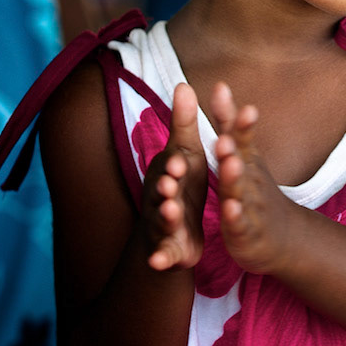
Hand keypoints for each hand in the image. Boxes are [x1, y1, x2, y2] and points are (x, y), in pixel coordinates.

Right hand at [143, 82, 208, 270]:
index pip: (170, 166)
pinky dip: (160, 258)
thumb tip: (184, 83)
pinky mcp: (168, 249)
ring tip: (169, 214)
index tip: (181, 159)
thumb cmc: (180, 182)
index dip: (174, 164)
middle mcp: (160, 197)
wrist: (173, 226)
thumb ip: (184, 123)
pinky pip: (163, 254)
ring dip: (164, 218)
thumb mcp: (185, 153)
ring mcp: (162, 224)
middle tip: (170, 186)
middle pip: (162, 192)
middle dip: (166, 189)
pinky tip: (160, 262)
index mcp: (168, 173)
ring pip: (162, 221)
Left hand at [210, 81, 297, 275]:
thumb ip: (228, 122)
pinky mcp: (245, 232)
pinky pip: (240, 224)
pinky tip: (231, 209)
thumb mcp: (243, 154)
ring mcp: (250, 205)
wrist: (282, 234)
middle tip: (223, 136)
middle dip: (232, 148)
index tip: (230, 99)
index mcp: (246, 159)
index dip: (237, 121)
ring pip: (240, 191)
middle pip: (240, 161)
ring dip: (234, 178)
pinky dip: (235, 217)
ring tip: (229, 164)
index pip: (242, 136)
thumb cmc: (255, 187)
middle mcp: (250, 179)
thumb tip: (220, 84)